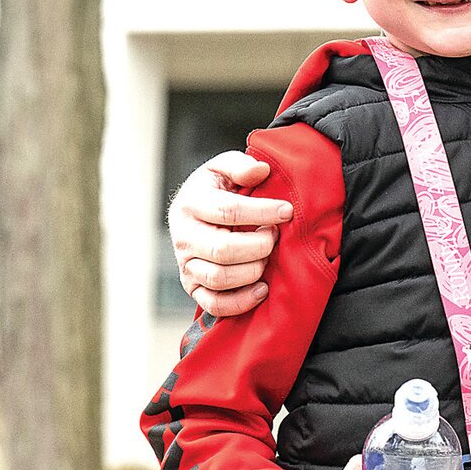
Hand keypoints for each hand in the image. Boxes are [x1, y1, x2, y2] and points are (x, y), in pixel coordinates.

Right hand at [168, 151, 290, 316]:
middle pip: (223, 249)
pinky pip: (214, 304)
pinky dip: (241, 301)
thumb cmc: (215, 189)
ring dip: (253, 270)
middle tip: (276, 235)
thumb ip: (240, 165)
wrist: (196, 213)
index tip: (287, 211)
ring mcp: (186, 264)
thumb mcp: (223, 167)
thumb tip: (261, 170)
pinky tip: (262, 288)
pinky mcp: (193, 287)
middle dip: (259, 244)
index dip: (262, 212)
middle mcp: (184, 236)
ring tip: (269, 257)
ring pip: (219, 278)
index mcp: (190, 203)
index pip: (228, 210)